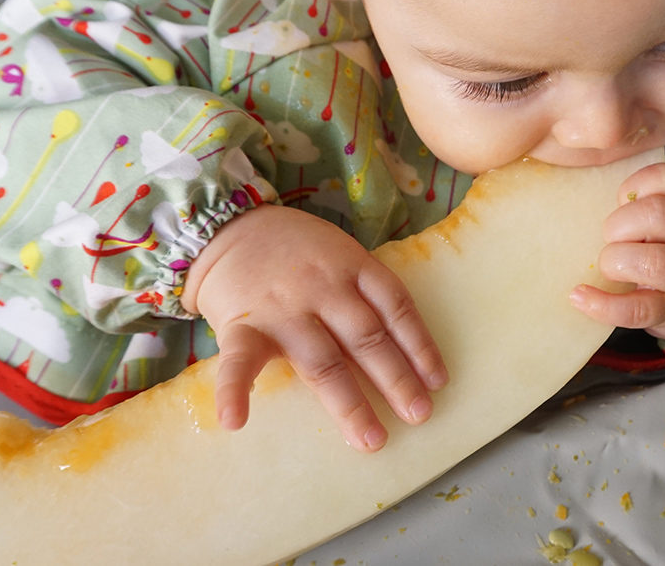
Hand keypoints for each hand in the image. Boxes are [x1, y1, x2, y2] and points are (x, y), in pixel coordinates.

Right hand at [180, 204, 447, 451]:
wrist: (226, 226)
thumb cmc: (295, 250)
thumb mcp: (339, 253)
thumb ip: (365, 291)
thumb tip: (403, 349)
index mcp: (352, 266)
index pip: (395, 307)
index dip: (420, 346)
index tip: (438, 382)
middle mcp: (322, 287)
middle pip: (366, 338)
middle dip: (396, 380)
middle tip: (419, 415)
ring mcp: (281, 310)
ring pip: (322, 362)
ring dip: (348, 404)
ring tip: (370, 439)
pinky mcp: (241, 326)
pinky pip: (238, 363)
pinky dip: (234, 392)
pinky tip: (236, 421)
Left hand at [569, 163, 664, 345]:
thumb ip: (646, 206)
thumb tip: (585, 203)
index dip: (636, 184)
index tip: (623, 200)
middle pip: (661, 214)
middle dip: (620, 223)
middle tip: (611, 237)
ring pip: (657, 262)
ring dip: (618, 260)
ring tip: (607, 265)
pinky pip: (639, 310)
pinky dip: (604, 305)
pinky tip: (580, 297)